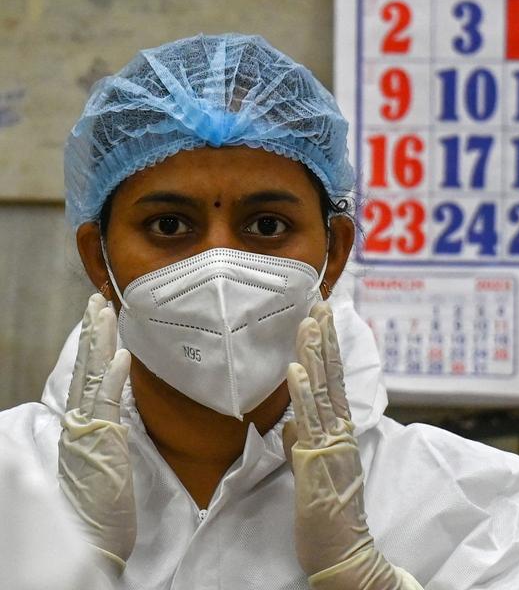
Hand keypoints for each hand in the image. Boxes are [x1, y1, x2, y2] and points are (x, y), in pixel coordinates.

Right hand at [58, 293, 135, 573]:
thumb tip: (120, 404)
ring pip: (91, 377)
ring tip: (107, 312)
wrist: (91, 538)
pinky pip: (106, 404)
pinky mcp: (100, 442)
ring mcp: (86, 431)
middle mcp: (78, 422)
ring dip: (100, 343)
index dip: (92, 345)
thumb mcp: (108, 457)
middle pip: (84, 368)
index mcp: (81, 424)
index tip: (99, 316)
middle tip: (99, 299)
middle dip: (92, 332)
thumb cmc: (103, 504)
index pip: (86, 375)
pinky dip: (113, 378)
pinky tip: (122, 356)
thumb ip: (109, 428)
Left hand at [287, 303, 421, 589]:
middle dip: (325, 338)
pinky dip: (303, 392)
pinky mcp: (318, 459)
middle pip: (333, 375)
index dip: (327, 347)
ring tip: (308, 322)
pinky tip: (297, 368)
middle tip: (320, 302)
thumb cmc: (328, 515)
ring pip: (323, 390)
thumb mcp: (311, 472)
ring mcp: (332, 443)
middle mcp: (340, 431)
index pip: (333, 380)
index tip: (322, 316)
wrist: (344, 551)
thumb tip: (292, 424)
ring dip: (314, 354)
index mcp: (339, 431)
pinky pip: (310, 420)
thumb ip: (304, 444)